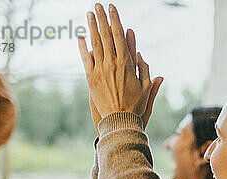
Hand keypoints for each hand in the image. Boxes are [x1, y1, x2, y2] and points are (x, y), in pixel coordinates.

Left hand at [78, 4, 162, 121]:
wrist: (120, 120)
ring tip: (89, 14)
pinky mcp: (91, 78)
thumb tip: (140, 54)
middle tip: (98, 5)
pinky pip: (86, 59)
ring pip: (95, 44)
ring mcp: (100, 70)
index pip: (120, 37)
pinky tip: (80, 37)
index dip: (115, 21)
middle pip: (106, 36)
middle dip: (102, 19)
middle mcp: (113, 64)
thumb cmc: (136, 105)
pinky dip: (83, 47)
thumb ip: (145, 69)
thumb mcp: (146, 87)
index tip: (112, 10)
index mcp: (127, 64)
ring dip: (92, 27)